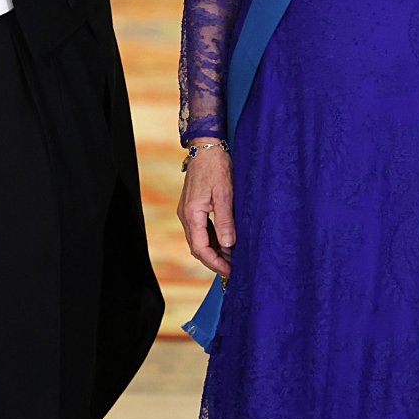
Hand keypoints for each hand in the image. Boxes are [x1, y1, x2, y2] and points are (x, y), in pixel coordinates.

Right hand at [177, 142, 234, 278]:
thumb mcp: (225, 194)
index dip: (215, 262)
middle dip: (214, 260)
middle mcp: (186, 215)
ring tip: (232, 258)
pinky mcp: (192, 208)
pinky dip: (212, 240)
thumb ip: (225, 220)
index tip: (230, 271)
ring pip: (199, 240)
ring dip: (214, 251)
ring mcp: (187, 212)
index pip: (200, 248)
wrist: (206, 147)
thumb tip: (229, 245)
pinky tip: (226, 242)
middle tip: (233, 269)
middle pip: (197, 247)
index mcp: (192, 214)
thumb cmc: (216, 167)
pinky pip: (200, 230)